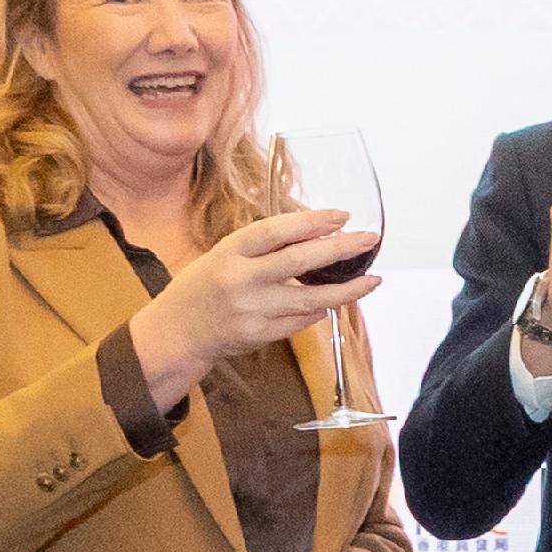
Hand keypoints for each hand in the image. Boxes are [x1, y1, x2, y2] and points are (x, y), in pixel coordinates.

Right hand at [127, 208, 380, 408]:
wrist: (178, 329)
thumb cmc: (208, 284)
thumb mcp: (226, 254)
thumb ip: (266, 247)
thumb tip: (320, 233)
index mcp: (230, 251)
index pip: (276, 230)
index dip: (312, 221)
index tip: (343, 215)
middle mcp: (240, 280)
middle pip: (299, 261)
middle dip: (340, 249)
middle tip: (369, 239)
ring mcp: (251, 311)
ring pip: (311, 299)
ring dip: (347, 290)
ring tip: (373, 280)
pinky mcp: (259, 336)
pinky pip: (301, 322)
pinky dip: (321, 311)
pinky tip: (335, 302)